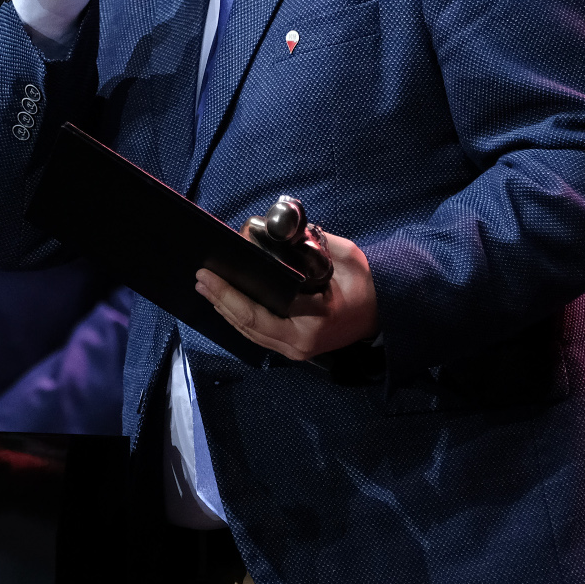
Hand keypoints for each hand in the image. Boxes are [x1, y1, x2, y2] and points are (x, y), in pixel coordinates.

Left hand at [194, 230, 377, 362]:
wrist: (385, 310)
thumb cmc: (364, 282)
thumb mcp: (341, 257)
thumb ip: (307, 246)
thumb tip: (271, 233)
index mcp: (311, 322)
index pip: (258, 312)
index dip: (229, 293)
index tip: (208, 274)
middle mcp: (299, 343)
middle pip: (247, 325)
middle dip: (220, 300)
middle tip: (200, 278)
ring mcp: (296, 350)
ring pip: (250, 334)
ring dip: (225, 310)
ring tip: (205, 288)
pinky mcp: (294, 347)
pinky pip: (259, 335)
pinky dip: (239, 318)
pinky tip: (225, 302)